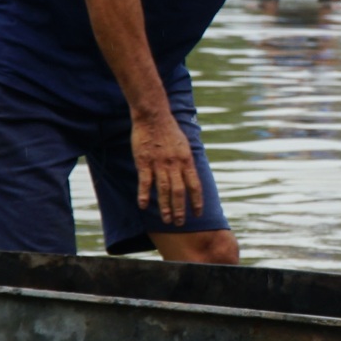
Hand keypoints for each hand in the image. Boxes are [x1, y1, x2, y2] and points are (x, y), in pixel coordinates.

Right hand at [132, 110, 202, 225]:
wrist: (153, 116)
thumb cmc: (168, 130)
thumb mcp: (184, 145)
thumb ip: (186, 161)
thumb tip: (191, 175)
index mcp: (187, 160)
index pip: (195, 185)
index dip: (197, 201)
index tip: (198, 214)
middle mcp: (175, 164)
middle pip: (179, 192)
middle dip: (180, 210)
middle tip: (179, 224)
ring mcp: (159, 163)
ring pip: (164, 190)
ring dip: (165, 207)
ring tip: (166, 220)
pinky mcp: (144, 161)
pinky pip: (145, 182)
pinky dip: (144, 195)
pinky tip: (143, 206)